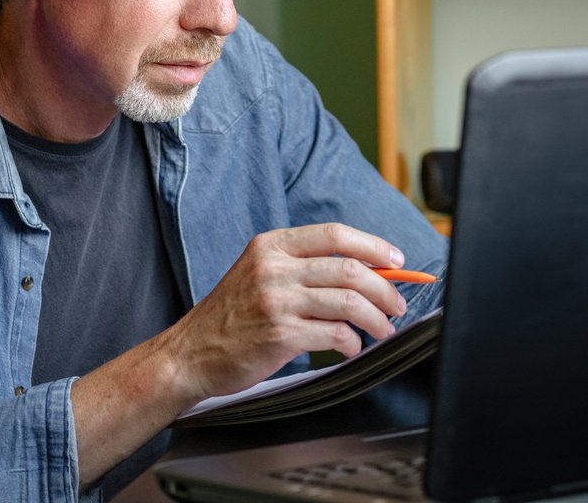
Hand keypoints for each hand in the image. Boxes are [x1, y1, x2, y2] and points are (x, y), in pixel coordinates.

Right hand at [162, 222, 408, 401]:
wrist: (190, 353)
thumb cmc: (232, 315)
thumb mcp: (261, 273)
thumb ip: (305, 267)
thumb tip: (367, 269)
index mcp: (272, 245)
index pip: (335, 234)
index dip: (374, 246)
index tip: (397, 260)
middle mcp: (274, 268)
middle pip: (349, 268)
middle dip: (384, 288)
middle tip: (397, 305)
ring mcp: (276, 301)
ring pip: (348, 302)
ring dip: (376, 318)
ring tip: (383, 329)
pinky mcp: (280, 335)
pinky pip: (334, 334)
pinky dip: (352, 342)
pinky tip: (351, 347)